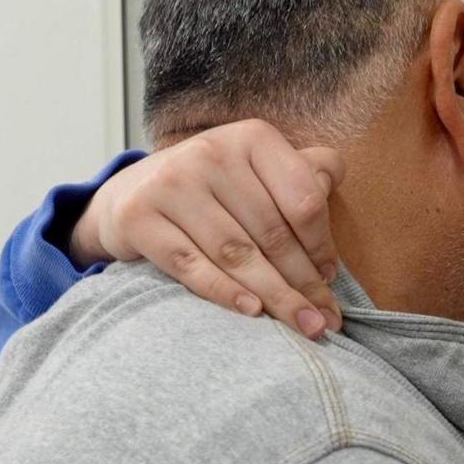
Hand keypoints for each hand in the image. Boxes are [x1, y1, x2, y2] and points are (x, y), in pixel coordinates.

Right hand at [71, 119, 347, 337]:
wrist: (132, 192)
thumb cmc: (214, 189)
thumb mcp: (258, 169)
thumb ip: (300, 172)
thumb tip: (331, 176)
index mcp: (252, 138)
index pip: (303, 200)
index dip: (322, 246)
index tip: (330, 278)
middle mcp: (211, 152)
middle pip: (272, 233)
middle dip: (304, 284)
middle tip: (324, 320)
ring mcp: (171, 183)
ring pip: (236, 253)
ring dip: (275, 296)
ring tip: (302, 325)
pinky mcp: (139, 216)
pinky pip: (191, 265)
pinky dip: (224, 292)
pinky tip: (252, 312)